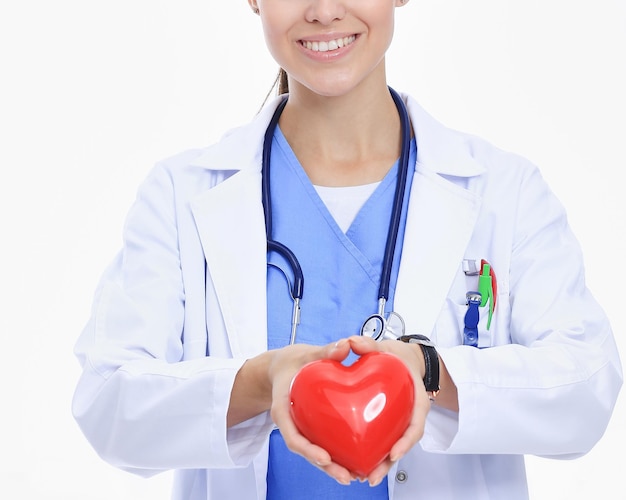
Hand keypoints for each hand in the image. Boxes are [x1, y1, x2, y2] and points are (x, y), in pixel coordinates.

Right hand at [268, 338, 355, 484]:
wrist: (281, 366)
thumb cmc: (290, 362)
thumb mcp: (305, 353)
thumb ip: (325, 350)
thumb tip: (346, 345)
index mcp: (283, 408)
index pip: (292, 435)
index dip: (308, 449)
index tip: (324, 457)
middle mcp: (291, 423)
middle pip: (306, 450)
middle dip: (326, 466)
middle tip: (345, 476)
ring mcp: (301, 427)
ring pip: (315, 451)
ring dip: (332, 467)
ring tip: (353, 476)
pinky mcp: (312, 427)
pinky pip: (322, 443)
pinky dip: (336, 454)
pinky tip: (354, 462)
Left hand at [347, 335, 430, 485]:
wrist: (402, 359)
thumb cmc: (397, 356)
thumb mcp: (385, 347)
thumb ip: (368, 344)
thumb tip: (351, 342)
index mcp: (415, 399)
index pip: (415, 425)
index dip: (406, 441)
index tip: (394, 453)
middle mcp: (408, 414)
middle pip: (403, 443)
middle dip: (389, 463)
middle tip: (372, 475)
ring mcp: (398, 420)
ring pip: (391, 446)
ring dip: (380, 464)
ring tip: (363, 477)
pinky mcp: (386, 423)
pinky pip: (381, 440)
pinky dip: (372, 453)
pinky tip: (355, 463)